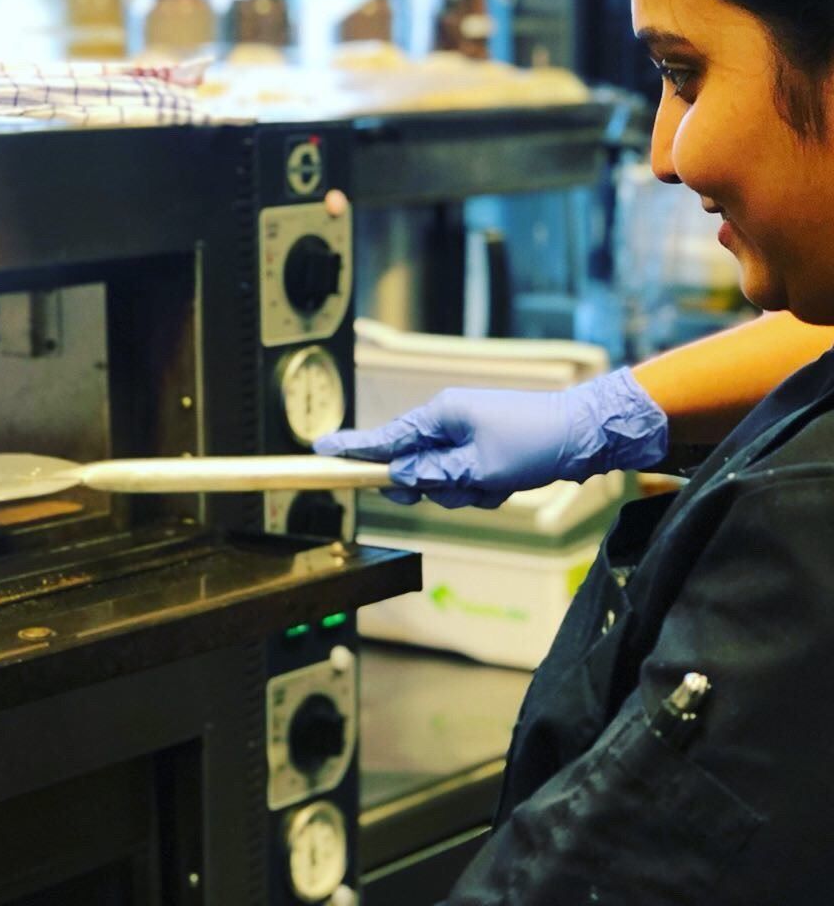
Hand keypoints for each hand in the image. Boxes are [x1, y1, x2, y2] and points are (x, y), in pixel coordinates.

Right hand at [314, 367, 667, 507]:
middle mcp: (447, 420)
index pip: (384, 436)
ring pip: (440, 478)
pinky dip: (482, 488)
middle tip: (463, 485)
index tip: (319, 450)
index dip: (352, 448)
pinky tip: (506, 483)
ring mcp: (465, 434)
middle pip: (412, 465)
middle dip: (434, 486)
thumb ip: (432, 474)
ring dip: (464, 491)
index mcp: (440, 414)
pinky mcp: (482, 448)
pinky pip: (464, 479)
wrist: (586, 433)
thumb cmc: (533, 442)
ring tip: (497, 483)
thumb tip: (397, 476)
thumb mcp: (479, 467)